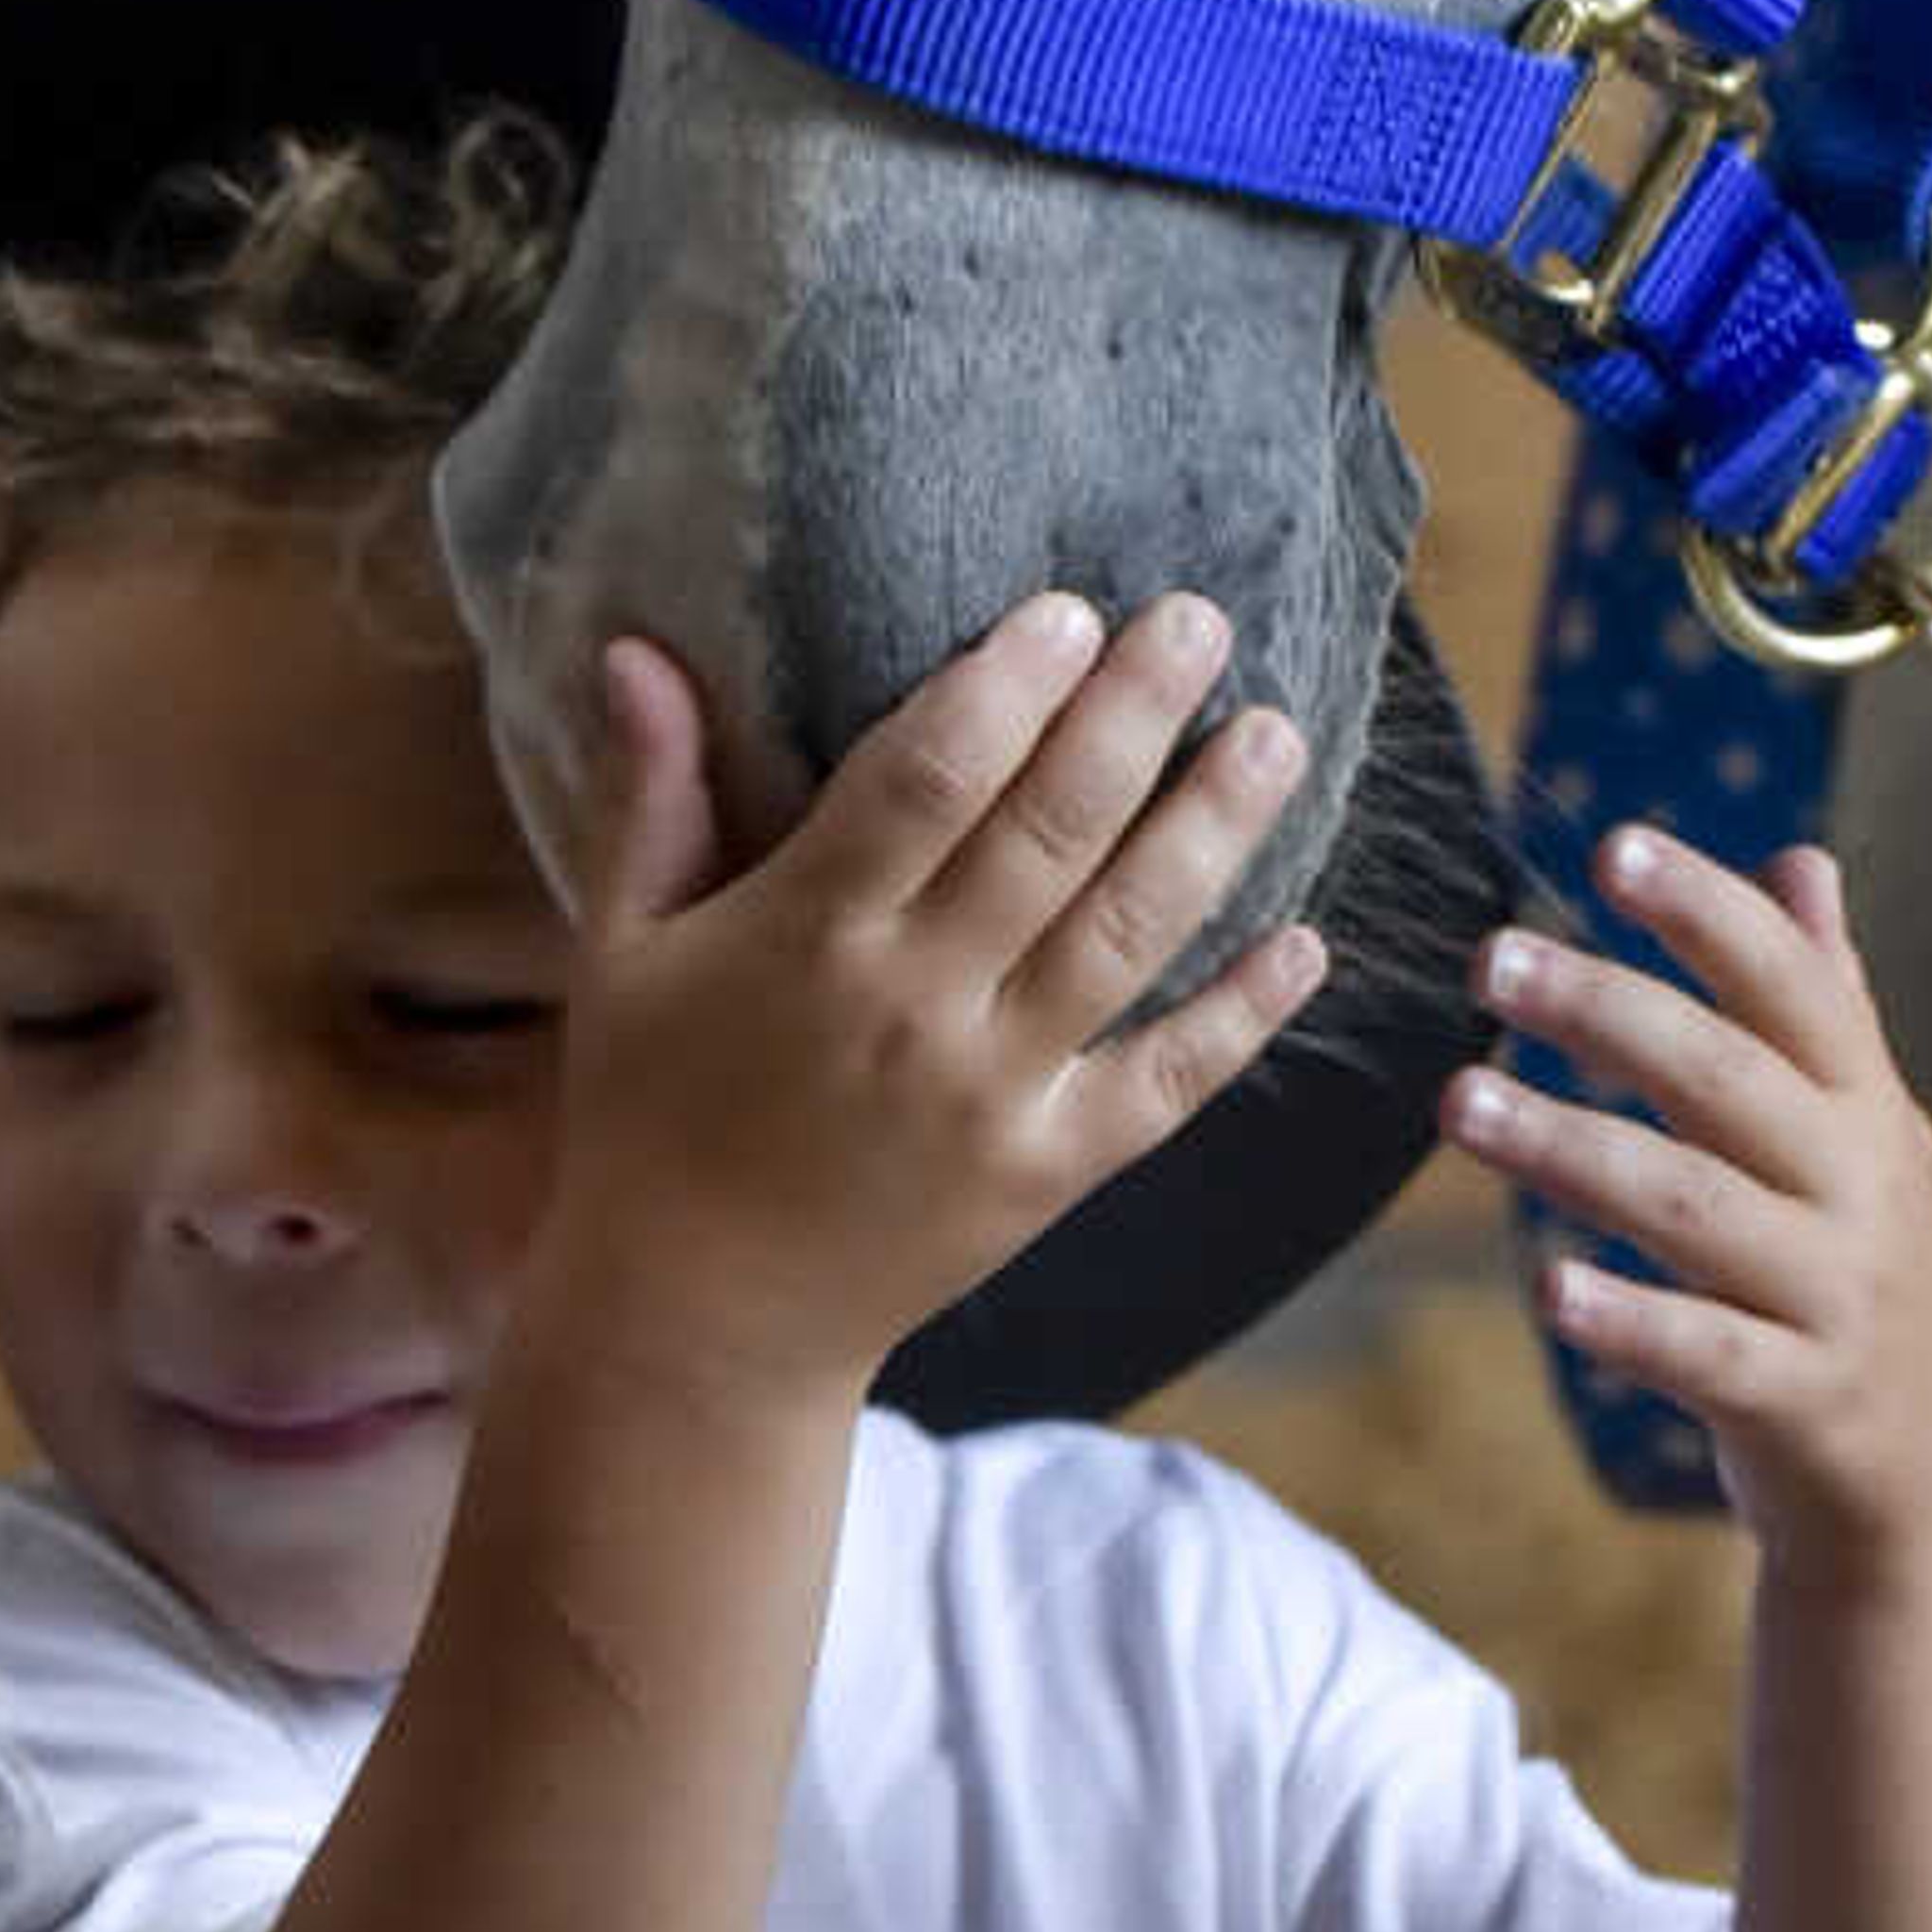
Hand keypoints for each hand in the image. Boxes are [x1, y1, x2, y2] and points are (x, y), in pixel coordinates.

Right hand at [543, 589, 1318, 1402]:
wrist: (700, 1321)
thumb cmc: (652, 1111)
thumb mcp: (625, 947)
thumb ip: (651, 793)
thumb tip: (635, 646)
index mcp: (804, 936)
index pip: (925, 780)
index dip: (1006, 688)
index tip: (1070, 609)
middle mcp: (910, 1008)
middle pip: (1048, 835)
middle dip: (1135, 716)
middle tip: (1204, 621)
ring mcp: (992, 1095)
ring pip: (1128, 938)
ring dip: (1214, 831)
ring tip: (1275, 734)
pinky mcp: (1049, 1172)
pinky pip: (1167, 1081)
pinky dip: (1242, 1014)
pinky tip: (1306, 940)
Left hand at [1440, 831, 1931, 1569]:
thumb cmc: (1868, 1279)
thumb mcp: (1869, 1137)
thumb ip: (1828, 1004)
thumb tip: (1801, 859)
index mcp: (1868, 1109)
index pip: (1795, 985)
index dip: (1711, 914)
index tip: (1614, 847)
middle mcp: (1861, 1188)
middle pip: (1730, 1081)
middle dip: (1610, 1010)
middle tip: (1491, 959)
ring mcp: (1838, 1297)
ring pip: (1698, 1209)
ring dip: (1575, 1149)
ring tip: (1458, 1105)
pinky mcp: (1801, 1402)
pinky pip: (1708, 1355)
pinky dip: (1632, 1321)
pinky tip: (1548, 1291)